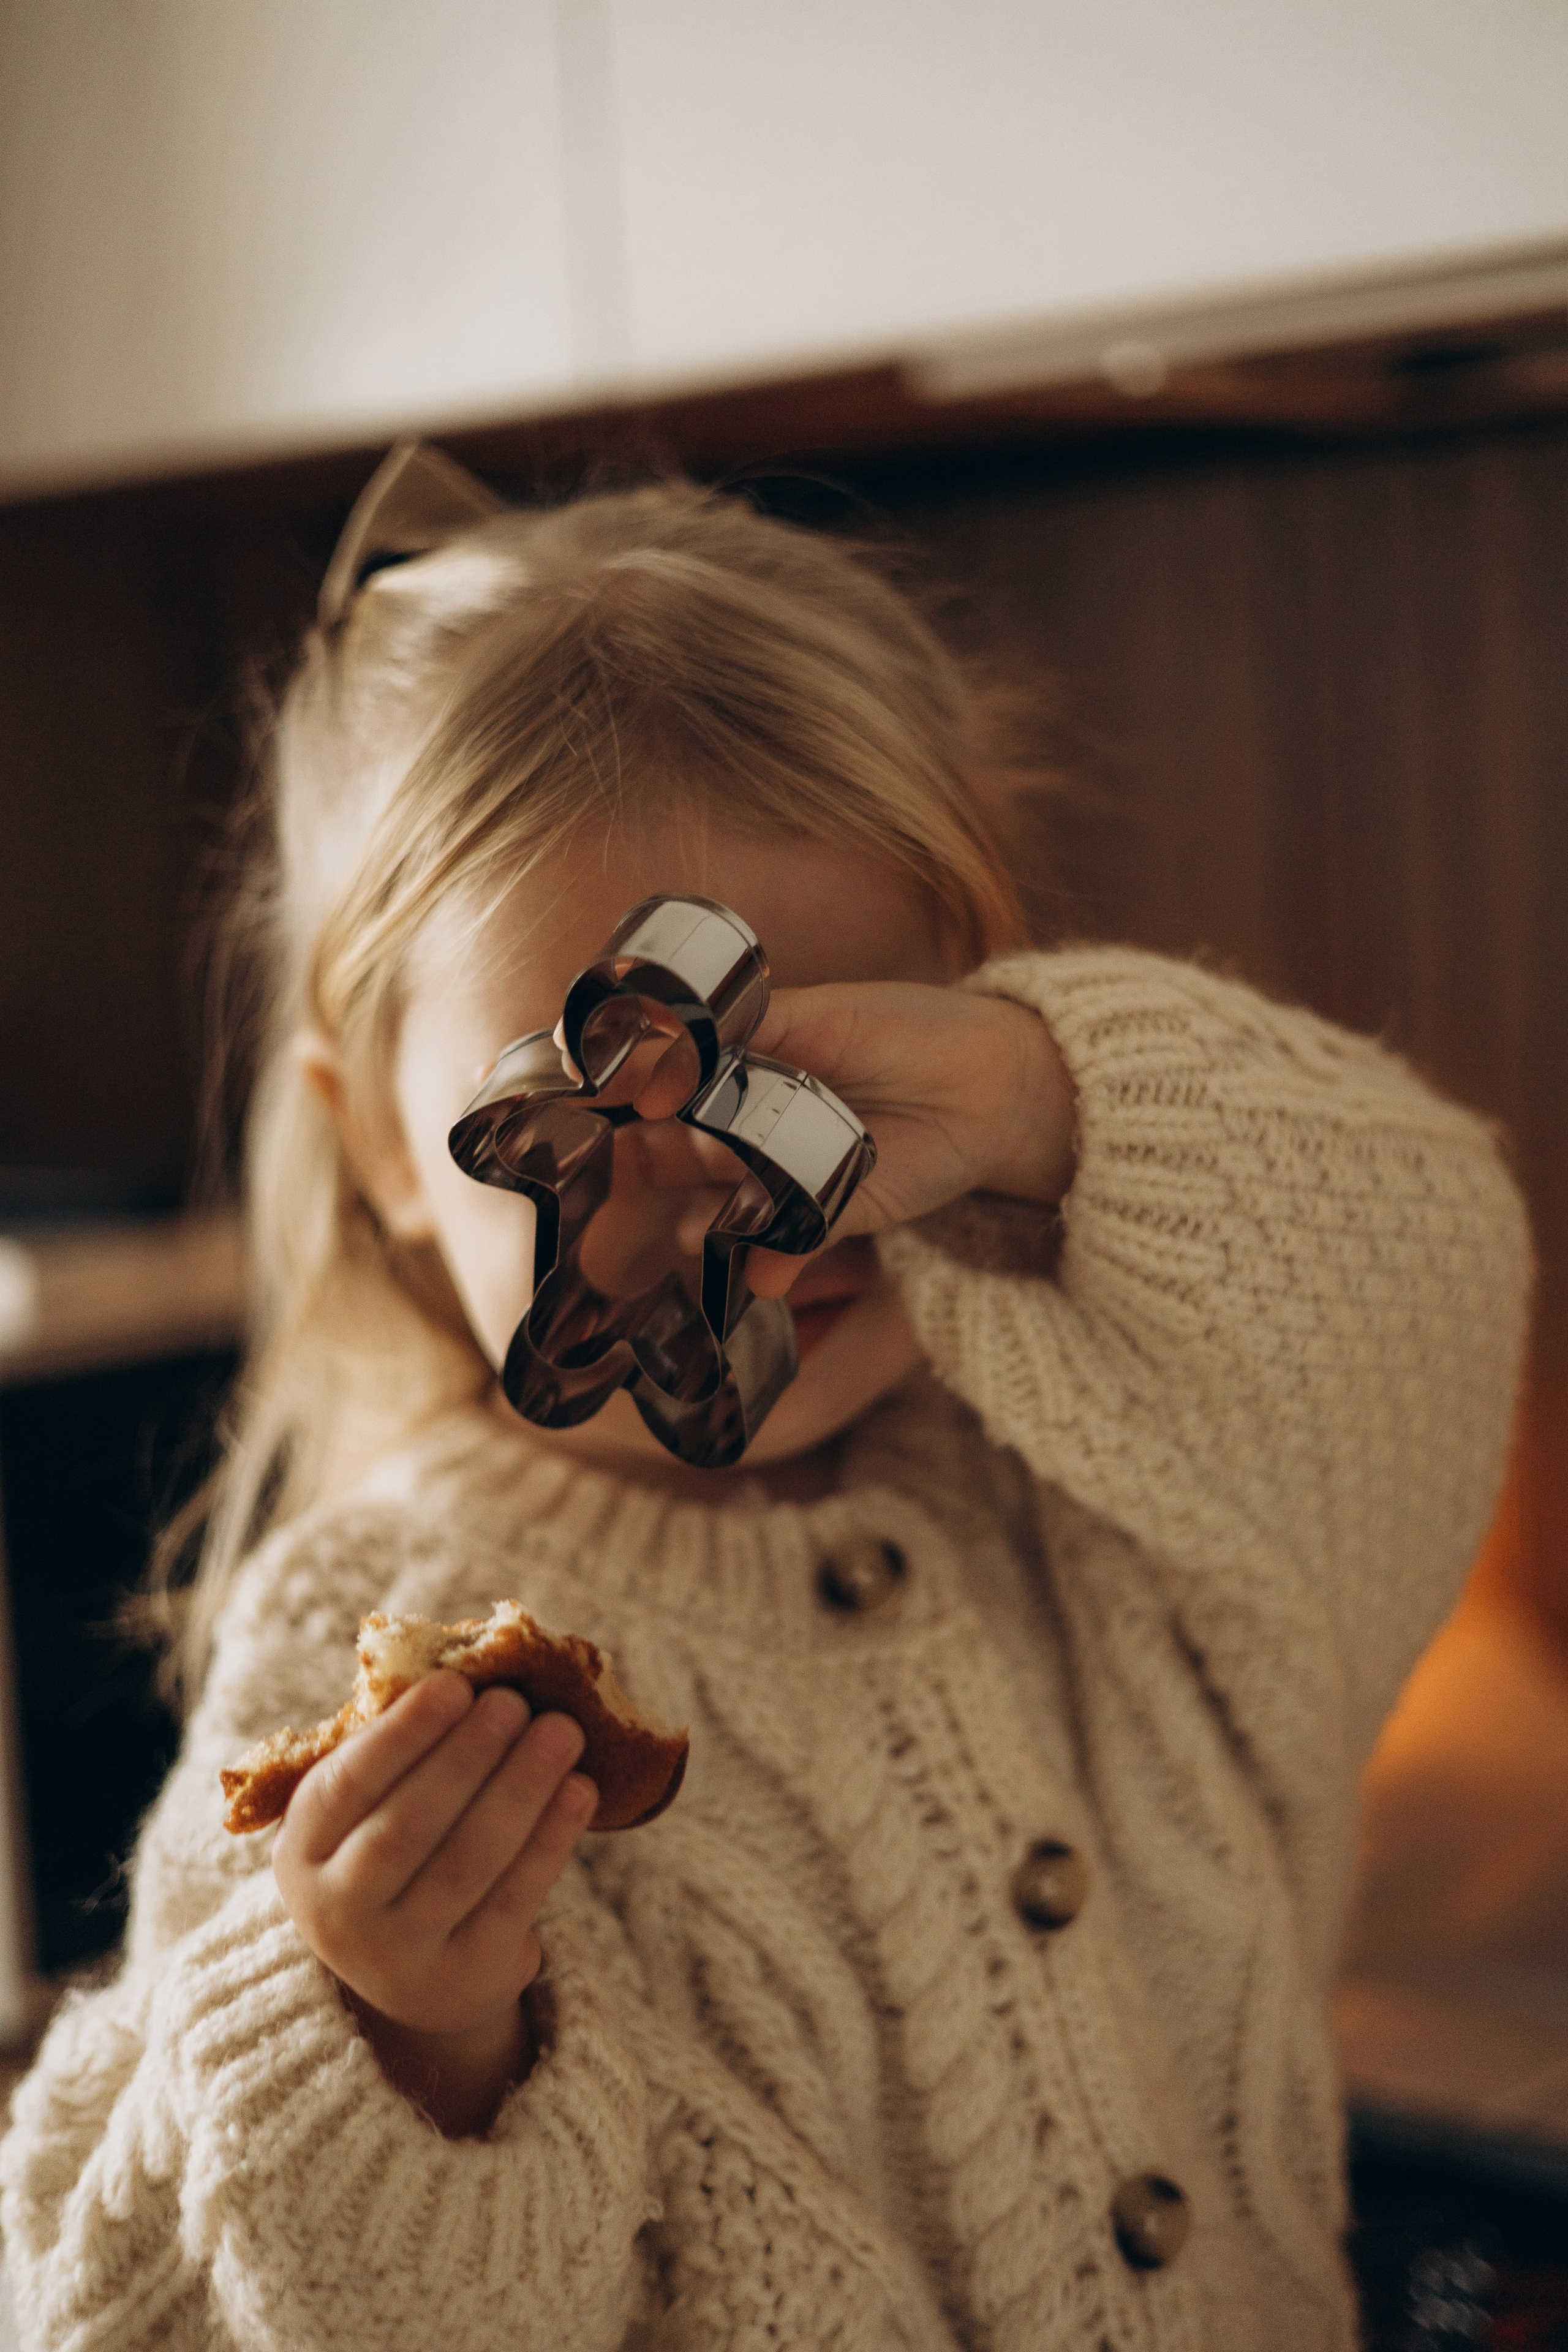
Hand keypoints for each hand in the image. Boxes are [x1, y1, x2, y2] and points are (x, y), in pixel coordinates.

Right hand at [272, 1670, 597, 2132]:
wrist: (414, 1978)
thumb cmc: (395, 1857)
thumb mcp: (366, 1815)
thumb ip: (397, 1753)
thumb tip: (474, 1666)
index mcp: (301, 1852)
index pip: (345, 1786)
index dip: (401, 1734)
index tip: (455, 1683)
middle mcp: (337, 1913)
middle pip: (408, 1827)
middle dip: (467, 1756)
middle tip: (515, 1701)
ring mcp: (399, 1955)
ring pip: (467, 1863)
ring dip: (521, 1789)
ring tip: (562, 1732)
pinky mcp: (465, 1977)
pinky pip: (514, 1900)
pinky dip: (551, 1840)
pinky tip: (580, 1790)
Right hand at [619, 981, 1076, 1298]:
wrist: (996, 1081)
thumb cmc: (908, 1029)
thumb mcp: (822, 1015)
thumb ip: (746, 1039)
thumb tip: (672, 1069)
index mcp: (744, 1058)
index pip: (665, 1076)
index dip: (625, 1086)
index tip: (587, 1091)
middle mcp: (751, 1120)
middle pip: (676, 1146)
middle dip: (639, 1160)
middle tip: (607, 1170)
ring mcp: (783, 1172)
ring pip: (719, 1200)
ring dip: (693, 1219)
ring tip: (678, 1230)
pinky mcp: (828, 1215)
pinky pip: (782, 1245)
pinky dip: (770, 1264)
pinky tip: (760, 1273)